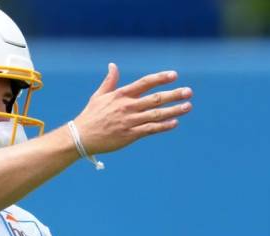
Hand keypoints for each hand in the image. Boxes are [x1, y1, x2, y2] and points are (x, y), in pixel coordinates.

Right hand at [73, 63, 192, 154]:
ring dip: (174, 110)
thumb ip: (110, 81)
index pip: (145, 83)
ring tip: (188, 106)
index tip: (174, 75)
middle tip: (189, 92)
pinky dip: (163, 126)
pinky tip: (174, 123)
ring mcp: (130, 121)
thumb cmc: (90, 116)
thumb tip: (113, 65)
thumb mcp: (99, 96)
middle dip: (174, 94)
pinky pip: (150, 129)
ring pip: (156, 114)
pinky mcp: (130, 135)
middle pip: (155, 99)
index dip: (160, 78)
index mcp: (121, 95)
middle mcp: (127, 107)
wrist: (81, 137)